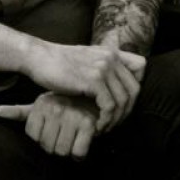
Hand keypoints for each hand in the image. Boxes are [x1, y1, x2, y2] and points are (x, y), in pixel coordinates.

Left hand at [0, 93, 98, 159]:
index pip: (33, 136)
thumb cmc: (65, 103)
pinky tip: (82, 142)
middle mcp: (56, 108)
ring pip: (62, 151)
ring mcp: (73, 116)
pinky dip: (80, 153)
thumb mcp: (41, 105)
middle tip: (64, 134)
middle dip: (55, 145)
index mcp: (42, 104)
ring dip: (68, 150)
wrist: (95, 98)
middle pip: (47, 146)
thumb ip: (19, 112)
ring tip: (73, 137)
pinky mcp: (89, 125)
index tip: (52, 128)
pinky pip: (78, 152)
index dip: (42, 137)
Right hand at [21, 40, 144, 131]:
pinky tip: (96, 126)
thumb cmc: (59, 63)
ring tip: (104, 127)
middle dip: (127, 110)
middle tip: (114, 122)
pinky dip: (105, 120)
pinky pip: (110, 106)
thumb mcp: (86, 58)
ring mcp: (103, 68)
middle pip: (134, 89)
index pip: (141, 67)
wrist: (38, 58)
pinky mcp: (93, 80)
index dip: (135, 86)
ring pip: (123, 101)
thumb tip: (117, 82)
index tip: (122, 101)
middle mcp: (110, 58)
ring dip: (115, 119)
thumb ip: (103, 65)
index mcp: (111, 52)